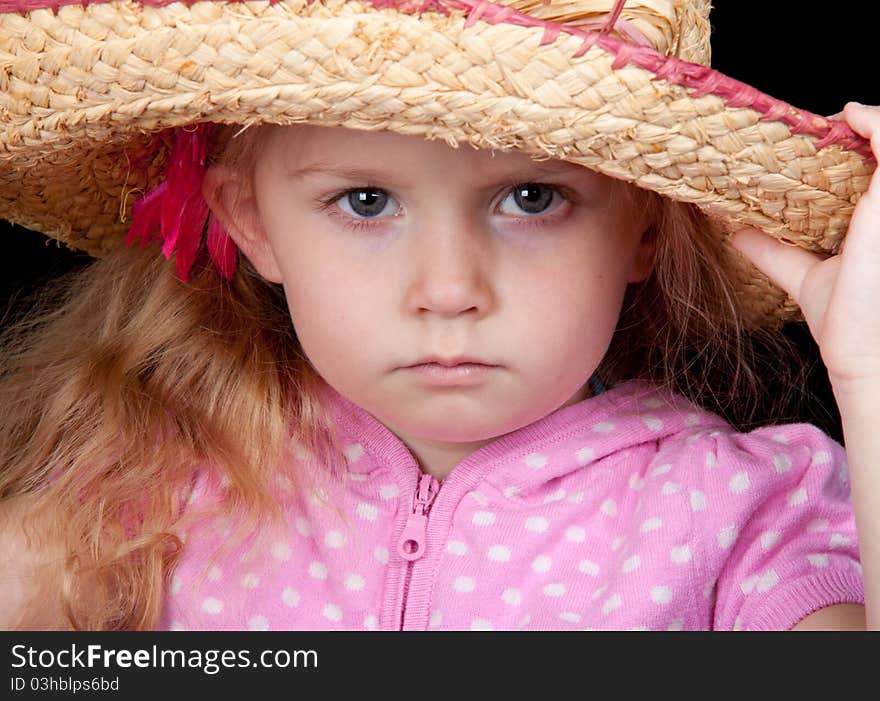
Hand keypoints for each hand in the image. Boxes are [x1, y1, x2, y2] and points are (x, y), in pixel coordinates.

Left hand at [730, 103, 879, 395]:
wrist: (861, 356)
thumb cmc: (846, 320)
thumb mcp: (804, 275)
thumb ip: (775, 252)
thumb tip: (735, 233)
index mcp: (877, 218)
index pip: (875, 162)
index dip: (852, 138)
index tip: (810, 134)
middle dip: (856, 126)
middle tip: (815, 126)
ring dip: (870, 120)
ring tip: (835, 119)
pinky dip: (879, 124)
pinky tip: (851, 116)